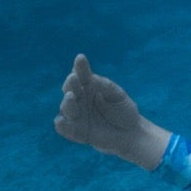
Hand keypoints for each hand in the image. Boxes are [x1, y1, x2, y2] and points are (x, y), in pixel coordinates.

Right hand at [55, 54, 169, 169]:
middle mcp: (80, 99)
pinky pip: (65, 128)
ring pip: (66, 107)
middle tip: (74, 78)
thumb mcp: (118, 96)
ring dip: (67, 102)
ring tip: (71, 96)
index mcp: (89, 87)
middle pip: (71, 89)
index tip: (81, 58)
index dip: (80, 67)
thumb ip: (105, 86)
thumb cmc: (124, 110)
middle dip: (71, 83)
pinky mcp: (76, 131)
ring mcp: (77, 115)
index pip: (82, 75)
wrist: (130, 132)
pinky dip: (62, 125)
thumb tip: (91, 78)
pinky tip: (60, 121)